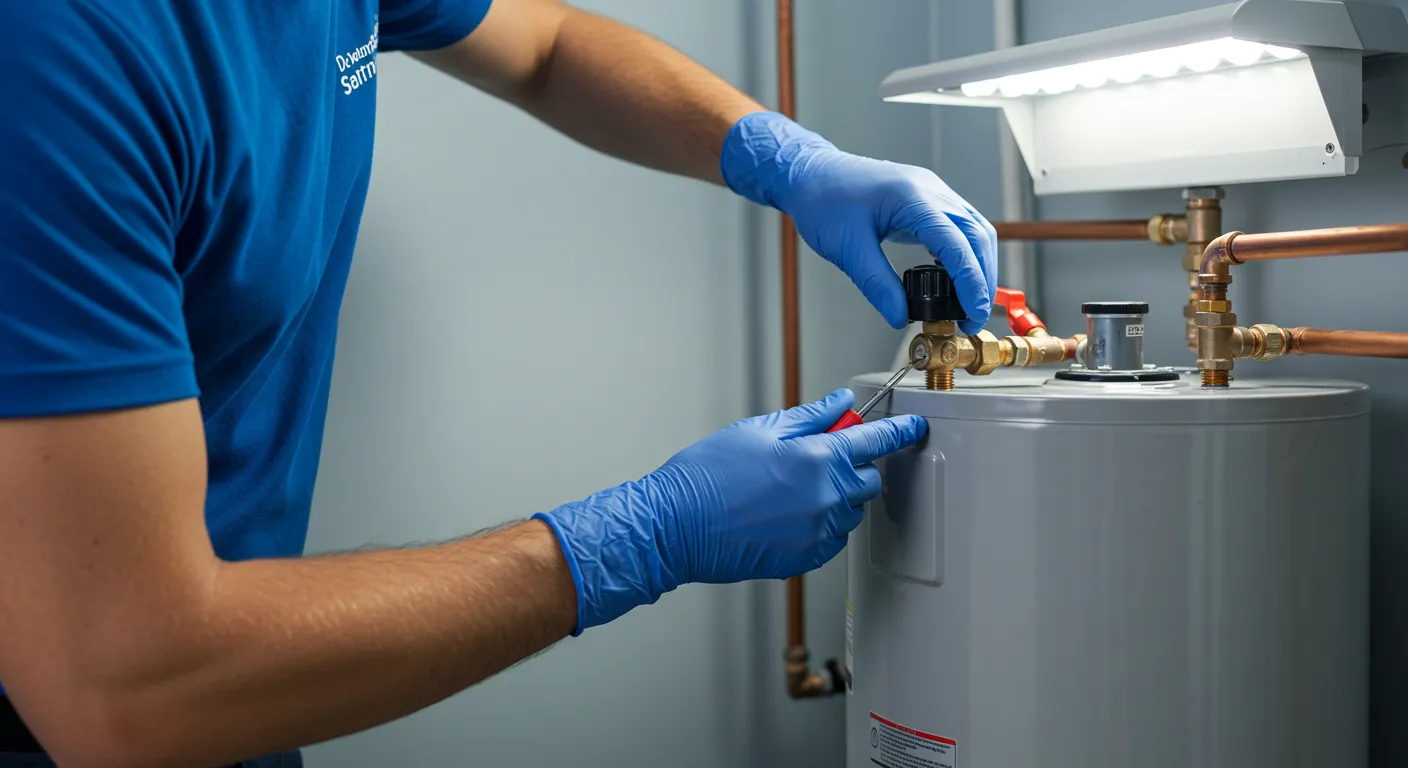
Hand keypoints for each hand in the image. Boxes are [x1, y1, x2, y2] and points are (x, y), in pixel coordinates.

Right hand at [535, 389, 926, 633]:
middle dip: (854, 466)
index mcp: (817, 459)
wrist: (674, 526)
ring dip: (836, 497)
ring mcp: (817, 533)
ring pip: (849, 512)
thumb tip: (841, 403)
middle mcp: (826, 499)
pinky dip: (820, 524)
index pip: (876, 441)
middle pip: (868, 480)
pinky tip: (784, 514)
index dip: (900, 431)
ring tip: (790, 489)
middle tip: (818, 456)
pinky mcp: (804, 559)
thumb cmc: (707, 477)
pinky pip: (830, 539)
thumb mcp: (758, 431)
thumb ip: (809, 417)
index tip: (914, 426)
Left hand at [719, 111, 996, 332]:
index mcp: (913, 199)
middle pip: (977, 236)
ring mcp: (932, 191)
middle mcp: (931, 191)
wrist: (811, 173)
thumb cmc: (823, 201)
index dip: (971, 283)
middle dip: (982, 278)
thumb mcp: (847, 249)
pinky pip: (959, 225)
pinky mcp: (927, 198)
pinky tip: (954, 276)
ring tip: (968, 302)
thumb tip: (899, 317)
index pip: (957, 245)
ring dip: (978, 265)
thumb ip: (877, 285)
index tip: (972, 314)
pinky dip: (964, 252)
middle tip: (972, 317)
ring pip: (974, 229)